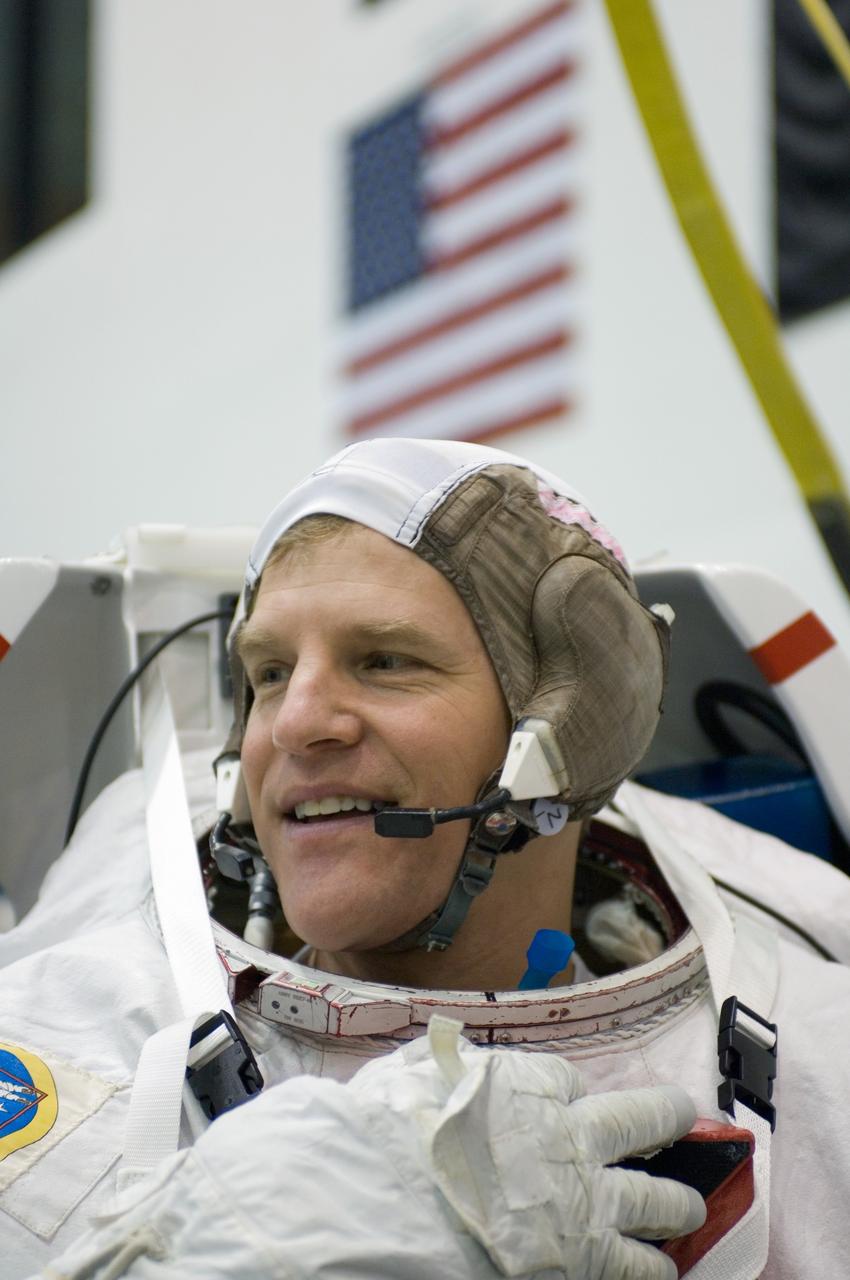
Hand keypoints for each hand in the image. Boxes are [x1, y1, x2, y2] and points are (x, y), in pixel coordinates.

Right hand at [350, 1016, 705, 1278]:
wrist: (403, 1203)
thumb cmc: (398, 1132)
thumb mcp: (413, 1072)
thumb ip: (441, 1060)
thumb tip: (446, 1049)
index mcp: (529, 1086)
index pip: (567, 1078)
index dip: (570, 1089)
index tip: (570, 1097)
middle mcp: (570, 1135)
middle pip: (638, 1119)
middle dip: (665, 1116)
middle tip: (683, 1116)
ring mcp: (585, 1198)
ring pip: (653, 1196)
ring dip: (675, 1201)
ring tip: (690, 1206)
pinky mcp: (586, 1255)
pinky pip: (634, 1262)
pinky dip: (652, 1266)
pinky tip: (664, 1269)